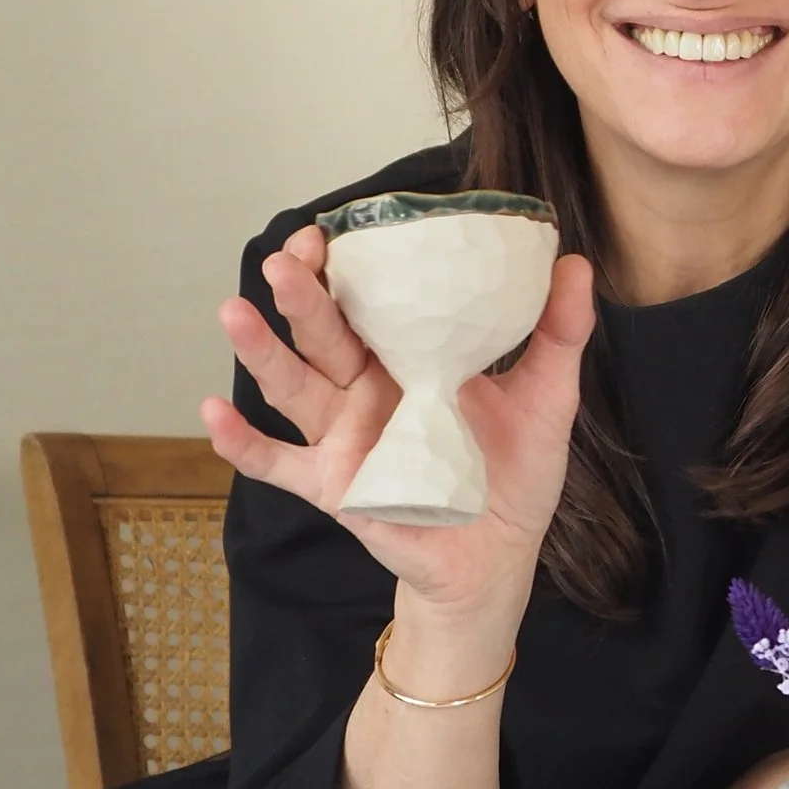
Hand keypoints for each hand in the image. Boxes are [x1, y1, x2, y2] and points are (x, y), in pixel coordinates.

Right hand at [203, 230, 595, 636]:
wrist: (499, 556)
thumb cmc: (515, 473)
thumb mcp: (547, 398)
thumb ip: (558, 333)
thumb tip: (575, 264)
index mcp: (409, 357)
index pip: (368, 300)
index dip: (345, 265)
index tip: (331, 232)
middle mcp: (366, 388)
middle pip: (324, 332)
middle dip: (302, 295)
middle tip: (287, 259)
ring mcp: (343, 436)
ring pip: (293, 385)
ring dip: (262, 351)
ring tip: (235, 313)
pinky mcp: (334, 486)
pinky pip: (279, 463)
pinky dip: (242, 444)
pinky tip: (212, 414)